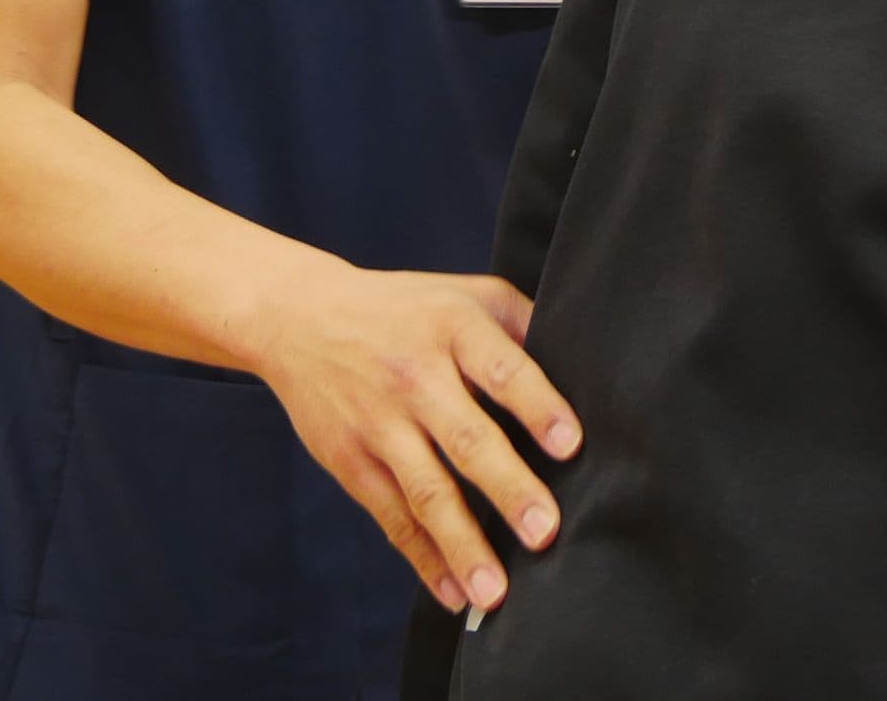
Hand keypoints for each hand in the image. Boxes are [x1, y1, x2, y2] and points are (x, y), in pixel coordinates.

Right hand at [239, 265, 581, 615]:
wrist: (298, 317)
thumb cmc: (405, 309)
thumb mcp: (464, 295)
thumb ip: (521, 325)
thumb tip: (589, 367)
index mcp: (453, 328)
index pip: (502, 369)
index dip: (538, 406)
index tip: (571, 445)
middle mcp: (415, 377)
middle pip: (466, 438)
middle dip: (507, 488)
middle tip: (544, 533)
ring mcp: (379, 423)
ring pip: (425, 491)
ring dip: (462, 545)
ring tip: (494, 592)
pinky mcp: (350, 461)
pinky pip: (392, 517)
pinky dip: (422, 558)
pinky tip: (453, 592)